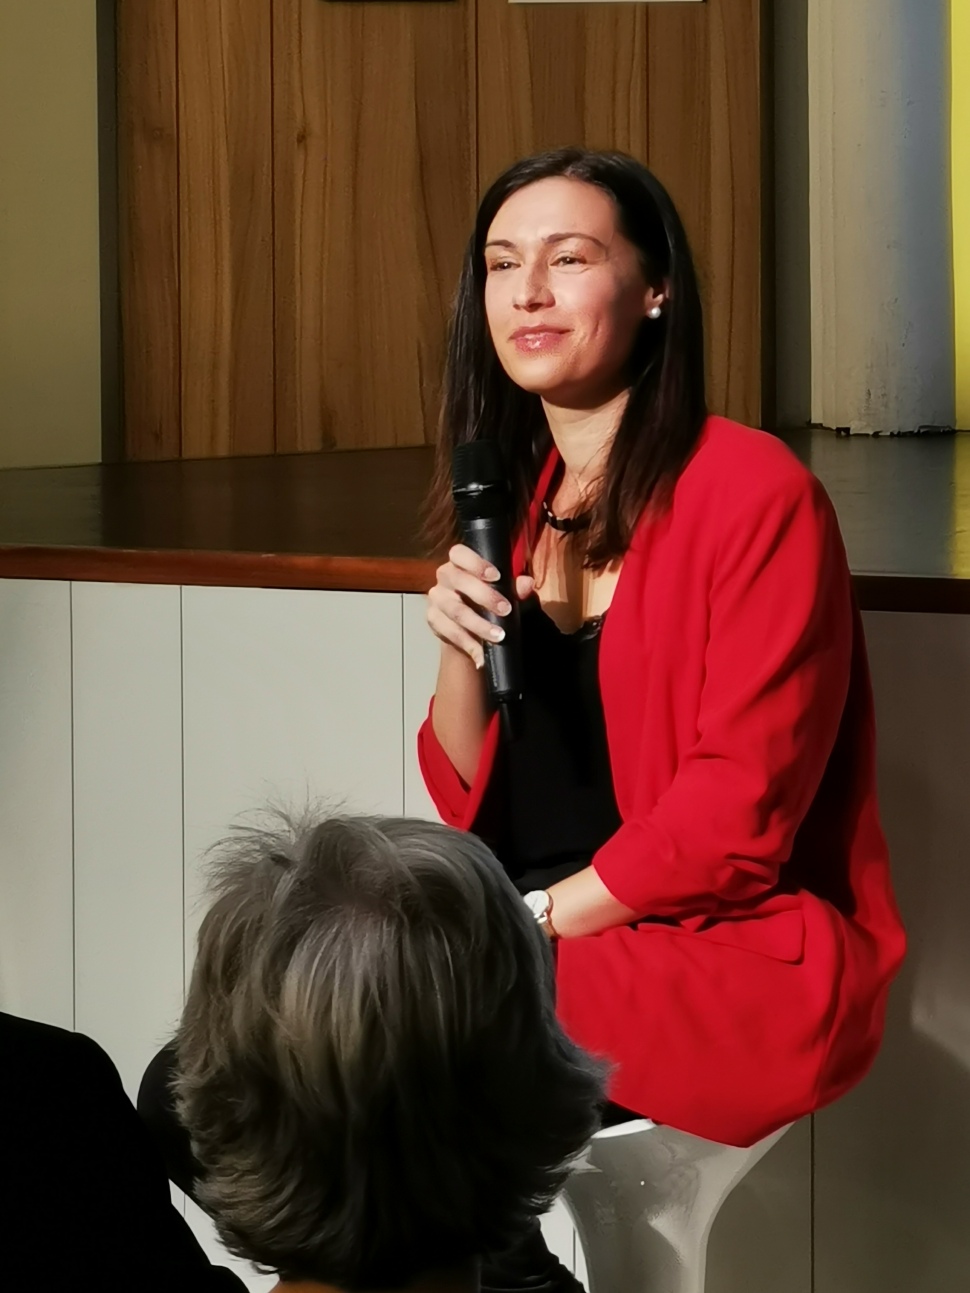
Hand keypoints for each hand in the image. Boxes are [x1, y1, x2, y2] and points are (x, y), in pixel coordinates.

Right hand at [427, 544, 534, 669]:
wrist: (470, 629)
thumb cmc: (490, 602)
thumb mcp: (506, 592)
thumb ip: (516, 587)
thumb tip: (527, 583)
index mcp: (460, 562)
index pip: (459, 553)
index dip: (476, 563)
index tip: (496, 576)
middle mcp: (445, 576)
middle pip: (459, 581)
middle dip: (485, 596)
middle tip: (506, 610)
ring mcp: (437, 598)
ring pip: (456, 610)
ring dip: (479, 625)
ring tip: (499, 636)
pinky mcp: (433, 619)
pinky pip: (450, 632)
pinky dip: (468, 643)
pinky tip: (481, 653)